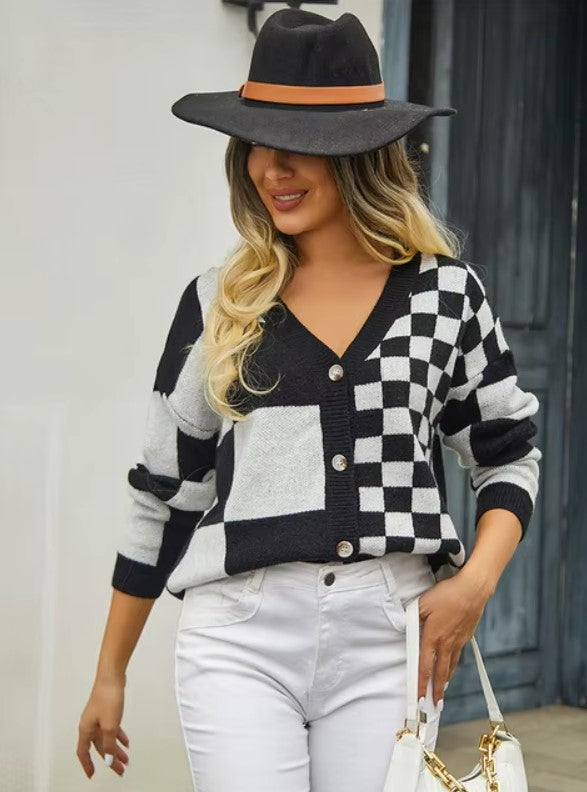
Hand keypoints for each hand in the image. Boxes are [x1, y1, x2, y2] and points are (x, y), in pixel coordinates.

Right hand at [77, 676, 129, 777]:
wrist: (112, 676)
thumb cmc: (108, 698)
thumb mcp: (110, 725)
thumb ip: (109, 744)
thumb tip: (108, 760)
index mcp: (86, 729)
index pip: (83, 752)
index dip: (87, 764)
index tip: (92, 775)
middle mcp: (90, 724)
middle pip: (99, 747)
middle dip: (110, 759)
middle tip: (120, 770)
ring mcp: (98, 717)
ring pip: (107, 738)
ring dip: (116, 749)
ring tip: (126, 759)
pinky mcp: (106, 711)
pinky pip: (111, 729)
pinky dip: (118, 736)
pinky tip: (126, 742)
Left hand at [417, 572, 491, 706]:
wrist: (473, 590)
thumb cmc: (447, 594)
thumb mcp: (422, 603)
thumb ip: (412, 616)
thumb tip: (403, 624)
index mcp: (433, 637)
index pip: (425, 666)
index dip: (421, 684)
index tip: (419, 698)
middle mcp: (446, 643)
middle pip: (441, 673)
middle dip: (436, 691)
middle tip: (434, 706)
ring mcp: (458, 641)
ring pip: (451, 666)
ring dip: (446, 680)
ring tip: (442, 691)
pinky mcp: (466, 636)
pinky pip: (458, 655)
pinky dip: (454, 665)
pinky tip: (452, 666)